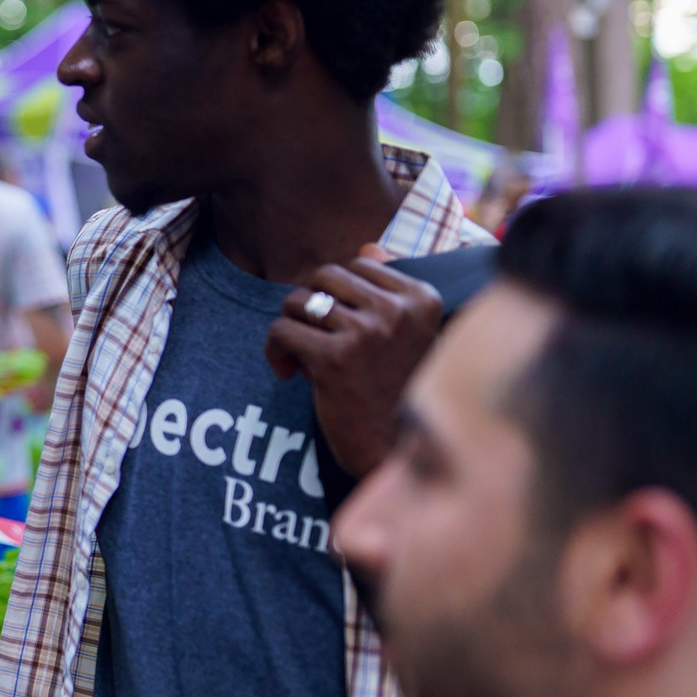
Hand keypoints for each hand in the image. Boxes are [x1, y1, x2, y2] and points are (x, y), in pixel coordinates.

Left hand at [263, 249, 443, 479]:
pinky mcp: (334, 359)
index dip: (337, 293)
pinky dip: (275, 350)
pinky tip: (287, 373)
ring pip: (298, 302)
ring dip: (291, 329)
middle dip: (309, 305)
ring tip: (302, 359)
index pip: (358, 264)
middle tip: (313, 340)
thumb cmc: (394, 389)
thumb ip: (389, 289)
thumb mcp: (407, 335)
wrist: (391, 449)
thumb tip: (369, 247)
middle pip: (323, 277)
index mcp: (422, 298)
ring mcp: (367, 333)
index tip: (338, 326)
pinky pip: (281, 330)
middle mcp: (398, 311)